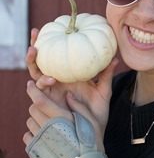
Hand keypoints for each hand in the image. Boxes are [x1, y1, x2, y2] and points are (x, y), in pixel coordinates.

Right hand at [25, 28, 119, 144]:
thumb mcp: (104, 91)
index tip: (52, 26)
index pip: (58, 55)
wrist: (92, 130)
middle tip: (35, 32)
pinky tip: (46, 79)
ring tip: (35, 50)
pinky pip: (39, 90)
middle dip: (36, 46)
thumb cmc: (98, 110)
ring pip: (36, 72)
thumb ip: (107, 75)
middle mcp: (58, 79)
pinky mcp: (47, 101)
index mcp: (70, 74)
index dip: (53, 42)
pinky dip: (40, 82)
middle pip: (43, 60)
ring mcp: (51, 89)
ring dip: (33, 61)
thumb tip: (115, 59)